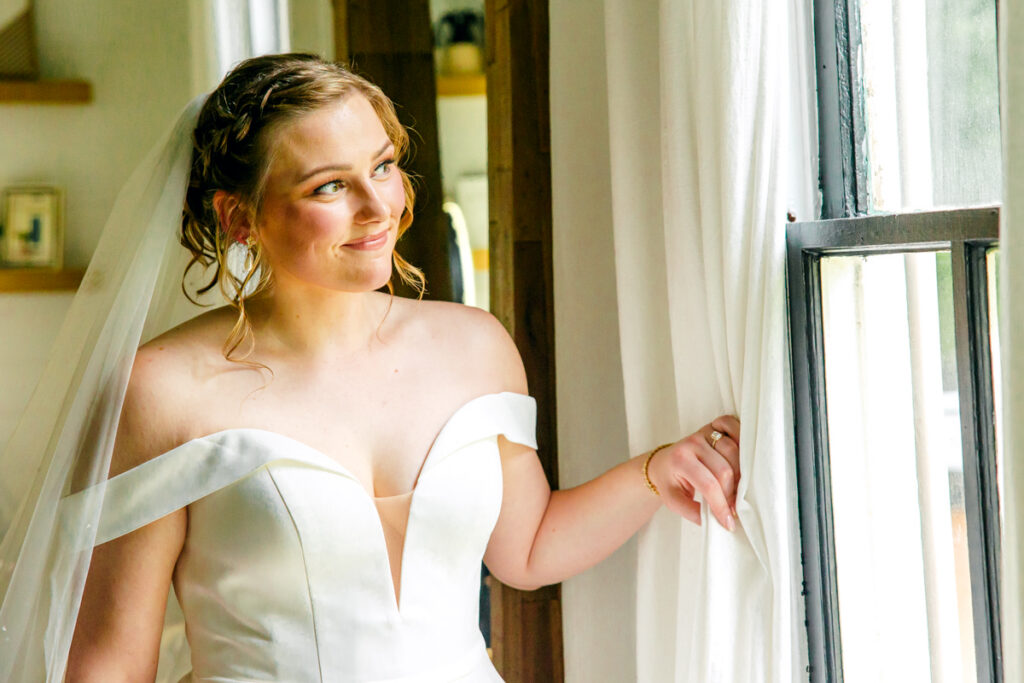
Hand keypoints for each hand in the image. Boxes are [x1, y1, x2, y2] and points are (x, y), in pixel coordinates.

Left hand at [647, 415, 740, 529]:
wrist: (663, 462)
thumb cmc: (670, 482)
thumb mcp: (674, 501)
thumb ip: (694, 513)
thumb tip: (721, 521)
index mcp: (680, 460)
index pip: (709, 485)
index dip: (722, 505)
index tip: (729, 522)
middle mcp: (692, 442)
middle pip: (725, 470)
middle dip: (732, 493)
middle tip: (733, 507)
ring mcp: (705, 432)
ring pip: (734, 452)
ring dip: (741, 474)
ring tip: (738, 490)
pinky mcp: (715, 425)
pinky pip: (735, 428)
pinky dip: (743, 441)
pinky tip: (744, 460)